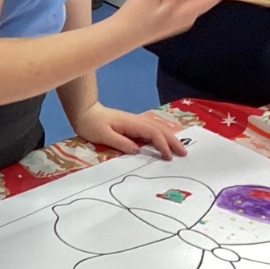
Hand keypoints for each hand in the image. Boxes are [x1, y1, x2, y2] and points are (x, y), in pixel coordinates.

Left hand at [71, 103, 189, 157]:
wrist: (85, 112)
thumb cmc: (91, 124)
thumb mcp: (102, 135)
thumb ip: (120, 142)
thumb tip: (137, 150)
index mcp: (131, 123)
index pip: (152, 133)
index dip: (162, 145)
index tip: (168, 157)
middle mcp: (137, 121)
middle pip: (160, 129)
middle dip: (173, 141)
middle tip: (184, 154)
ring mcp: (136, 122)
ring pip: (158, 128)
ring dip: (170, 138)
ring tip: (180, 149)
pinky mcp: (133, 125)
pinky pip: (152, 130)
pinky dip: (162, 136)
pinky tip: (166, 143)